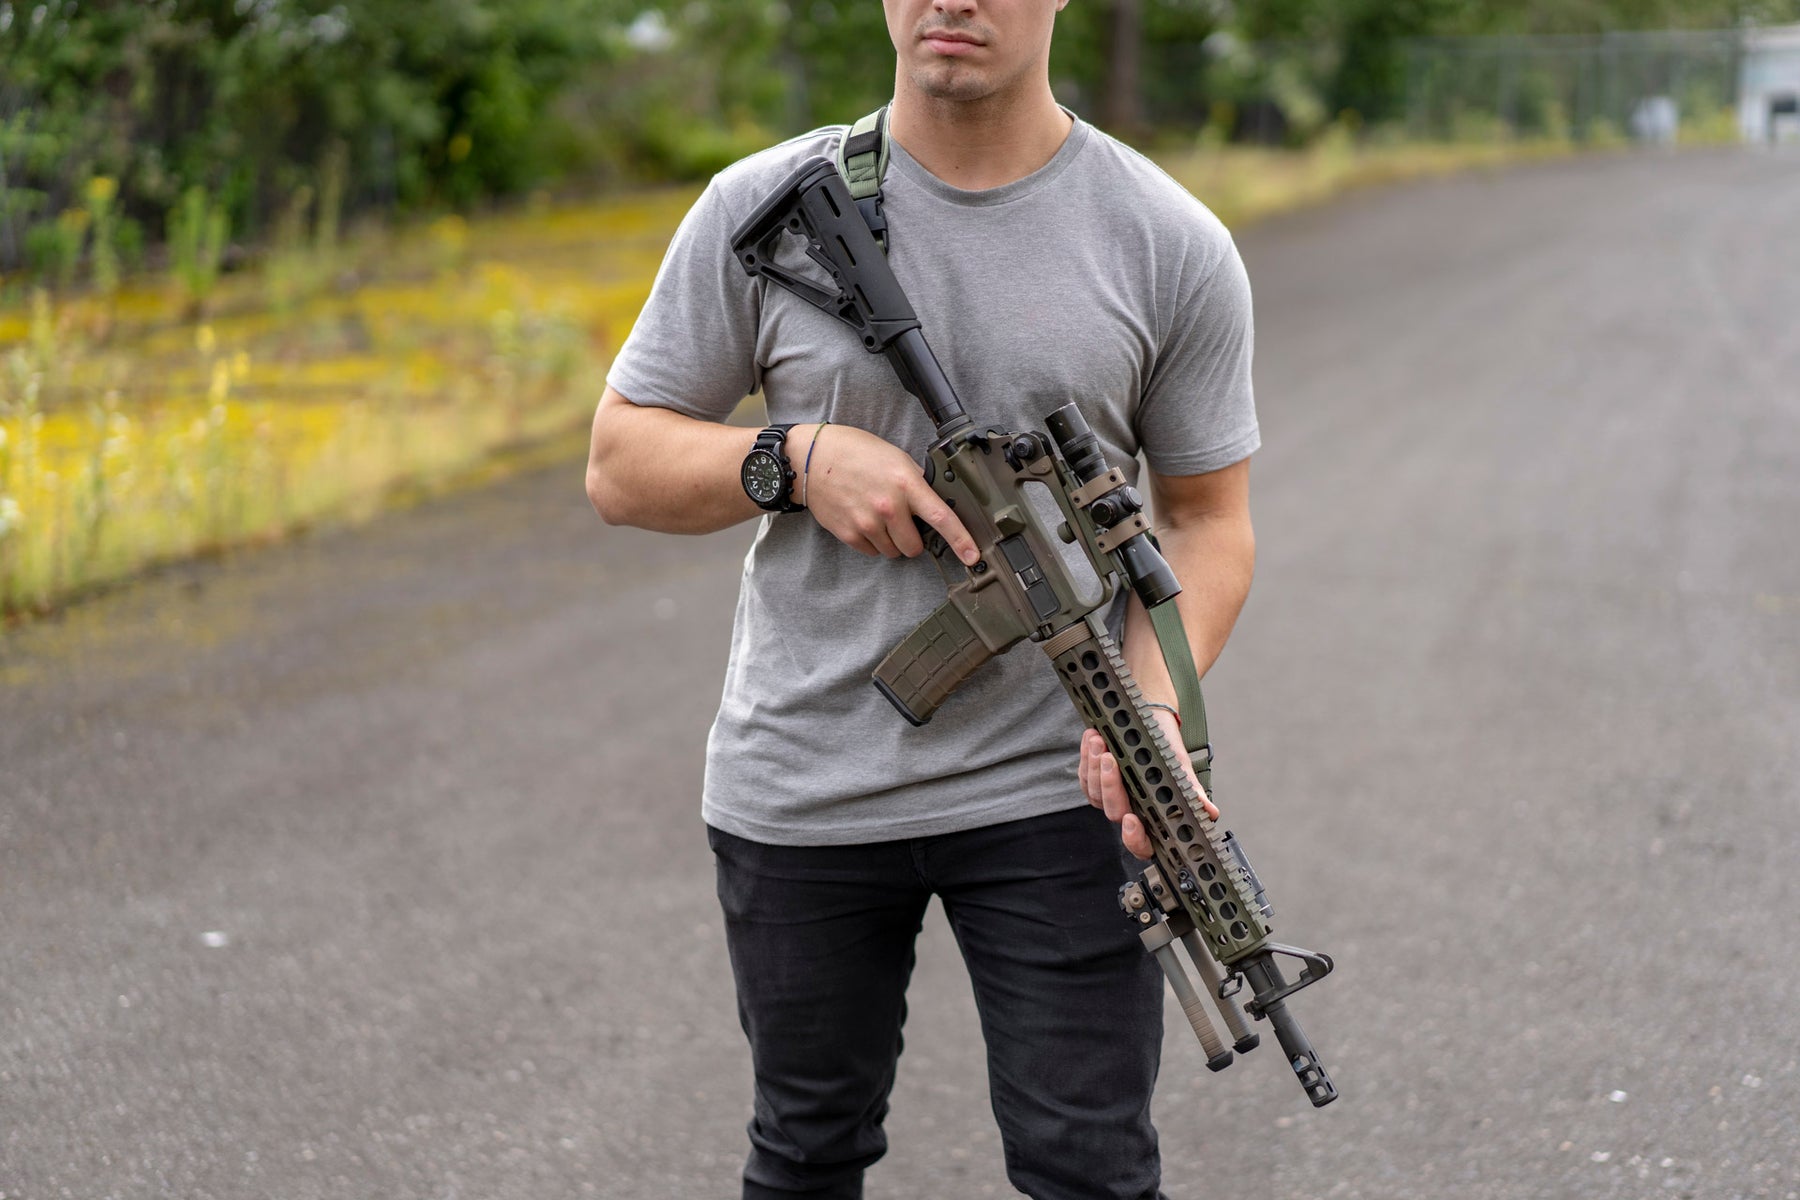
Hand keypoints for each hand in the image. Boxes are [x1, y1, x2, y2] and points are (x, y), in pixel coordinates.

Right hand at [798, 423, 978, 564]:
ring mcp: (868, 522)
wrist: (812, 459)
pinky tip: (863, 519)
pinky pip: (872, 552)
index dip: (961, 540)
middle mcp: (888, 506)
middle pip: (915, 547)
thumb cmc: (854, 453)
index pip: (941, 517)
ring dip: (891, 540)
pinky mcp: (850, 533)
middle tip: (902, 520)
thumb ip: (915, 483)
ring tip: (878, 515)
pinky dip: (872, 542)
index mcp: (905, 483)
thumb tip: (933, 504)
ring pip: (893, 552)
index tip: (973, 556)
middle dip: (913, 538)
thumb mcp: (894, 458)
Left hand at [1078, 707, 1217, 860]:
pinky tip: (1092, 739)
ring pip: (1095, 793)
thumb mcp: (1180, 766)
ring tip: (1100, 741)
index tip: (1132, 820)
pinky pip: (1085, 776)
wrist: (1151, 717)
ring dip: (1094, 766)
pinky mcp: (1094, 780)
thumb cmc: (1166, 745)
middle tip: (1110, 759)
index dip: (1134, 838)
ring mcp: (1110, 796)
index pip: (1142, 843)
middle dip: (1110, 785)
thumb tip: (1209, 811)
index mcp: (1152, 814)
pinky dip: (1086, 756)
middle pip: (1114, 811)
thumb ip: (1191, 790)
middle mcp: (1130, 809)